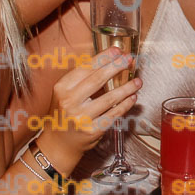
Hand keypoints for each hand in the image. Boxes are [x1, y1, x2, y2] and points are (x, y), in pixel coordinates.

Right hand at [37, 47, 141, 172]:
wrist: (57, 144)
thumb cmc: (64, 114)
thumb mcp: (65, 94)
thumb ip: (82, 79)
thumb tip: (110, 61)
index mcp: (62, 88)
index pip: (85, 68)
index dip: (103, 58)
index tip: (117, 50)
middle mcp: (69, 102)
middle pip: (98, 79)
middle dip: (116, 67)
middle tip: (130, 60)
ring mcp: (80, 117)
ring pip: (109, 98)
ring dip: (126, 88)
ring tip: (137, 81)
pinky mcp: (91, 130)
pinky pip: (113, 114)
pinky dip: (125, 105)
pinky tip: (133, 97)